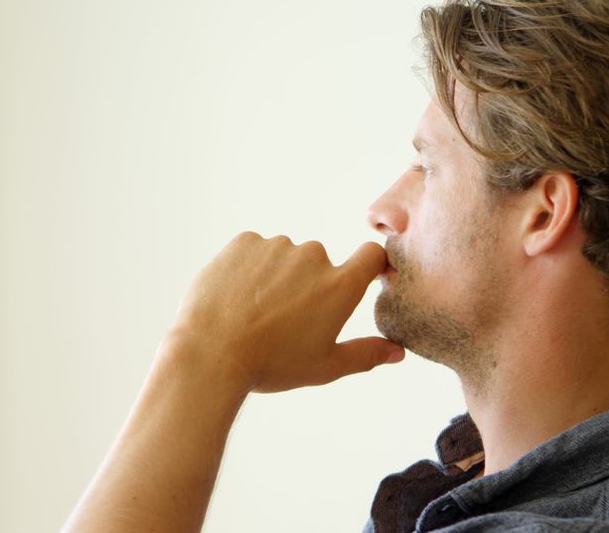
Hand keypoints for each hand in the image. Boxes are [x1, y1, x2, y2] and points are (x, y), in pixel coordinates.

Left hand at [164, 231, 404, 393]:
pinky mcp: (244, 241)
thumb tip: (397, 351)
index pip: (372, 256)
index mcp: (339, 286)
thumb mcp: (324, 367)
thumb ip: (365, 354)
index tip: (362, 278)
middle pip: (320, 263)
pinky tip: (236, 298)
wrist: (211, 352)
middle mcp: (313, 256)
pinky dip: (249, 269)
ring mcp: (277, 245)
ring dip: (276, 276)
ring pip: (285, 257)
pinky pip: (254, 250)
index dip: (370, 265)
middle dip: (307, 285)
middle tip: (284, 320)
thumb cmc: (271, 364)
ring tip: (254, 313)